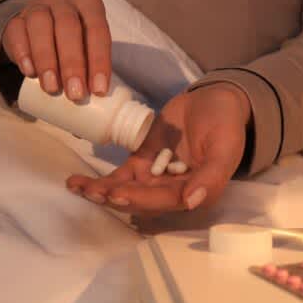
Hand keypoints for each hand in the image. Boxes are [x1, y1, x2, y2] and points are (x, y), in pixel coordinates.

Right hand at [2, 0, 111, 100]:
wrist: (41, 29)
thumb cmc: (75, 42)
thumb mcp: (89, 47)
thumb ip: (94, 68)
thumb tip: (95, 107)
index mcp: (89, 3)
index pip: (98, 30)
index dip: (99, 60)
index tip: (98, 90)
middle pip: (68, 26)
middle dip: (73, 63)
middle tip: (75, 93)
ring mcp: (37, 5)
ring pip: (40, 25)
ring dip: (47, 59)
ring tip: (52, 88)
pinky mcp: (15, 18)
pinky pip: (16, 30)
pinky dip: (23, 53)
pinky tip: (29, 72)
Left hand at [66, 83, 251, 214]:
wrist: (215, 100)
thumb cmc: (225, 123)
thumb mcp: (225, 148)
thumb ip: (211, 176)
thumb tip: (191, 202)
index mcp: (196, 192)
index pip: (165, 200)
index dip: (140, 199)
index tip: (117, 194)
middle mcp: (173, 190)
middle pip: (141, 200)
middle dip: (115, 197)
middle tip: (92, 191)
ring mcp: (155, 177)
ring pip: (126, 191)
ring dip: (102, 192)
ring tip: (79, 187)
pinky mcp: (141, 163)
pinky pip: (119, 176)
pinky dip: (100, 180)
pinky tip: (77, 182)